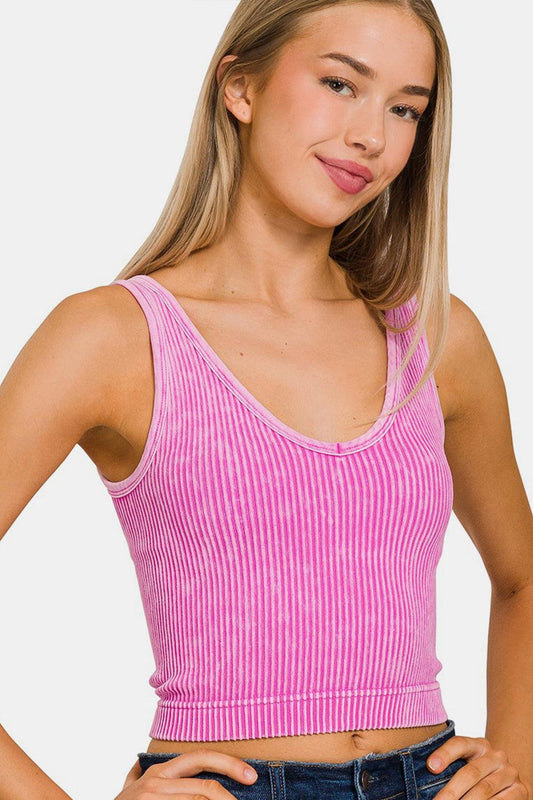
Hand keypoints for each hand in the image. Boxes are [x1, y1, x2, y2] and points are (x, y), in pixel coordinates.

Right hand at [115, 748, 258, 799]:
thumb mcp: (134, 789)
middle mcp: (155, 782)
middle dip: (231, 798)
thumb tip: (157, 769)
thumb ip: (150, 778)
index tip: (251, 775)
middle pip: (206, 787)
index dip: (230, 764)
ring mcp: (152, 799)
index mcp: (159, 771)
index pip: (201, 758)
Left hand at [426, 735, 529, 799]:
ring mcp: (509, 773)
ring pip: (484, 790)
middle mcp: (496, 756)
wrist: (508, 781)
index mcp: (478, 745)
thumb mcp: (467, 764)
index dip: (445, 754)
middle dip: (452, 791)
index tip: (431, 767)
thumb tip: (430, 774)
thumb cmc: (480, 773)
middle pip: (470, 772)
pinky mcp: (520, 790)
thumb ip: (452, 768)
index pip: (459, 744)